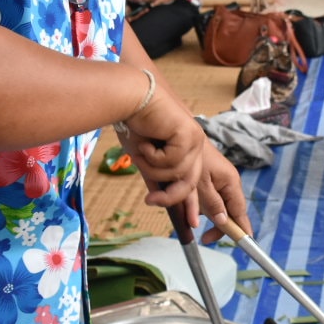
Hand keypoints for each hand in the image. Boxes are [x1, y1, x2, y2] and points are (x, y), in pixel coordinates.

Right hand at [122, 98, 206, 222]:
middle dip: (171, 197)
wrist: (128, 98)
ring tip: (142, 150)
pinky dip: (153, 155)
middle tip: (150, 202)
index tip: (191, 225)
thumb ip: (155, 177)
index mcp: (187, 150)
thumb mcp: (145, 158)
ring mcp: (195, 139)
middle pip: (190, 183)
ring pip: (177, 174)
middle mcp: (195, 145)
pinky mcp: (189, 135)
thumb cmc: (133, 124)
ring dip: (153, 167)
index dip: (192, 204)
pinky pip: (171, 162)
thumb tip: (158, 199)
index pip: (193, 182)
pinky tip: (148, 139)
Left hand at [194, 142, 249, 244]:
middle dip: (217, 226)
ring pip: (216, 207)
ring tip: (189, 218)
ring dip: (205, 214)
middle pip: (229, 212)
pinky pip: (208, 199)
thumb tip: (224, 222)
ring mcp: (218, 182)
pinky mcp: (209, 181)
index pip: (240, 211)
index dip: (242, 228)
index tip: (244, 243)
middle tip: (205, 238)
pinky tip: (186, 207)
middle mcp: (228, 183)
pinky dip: (199, 206)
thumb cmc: (192, 157)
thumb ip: (212, 203)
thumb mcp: (200, 183)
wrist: (178, 137)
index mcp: (231, 182)